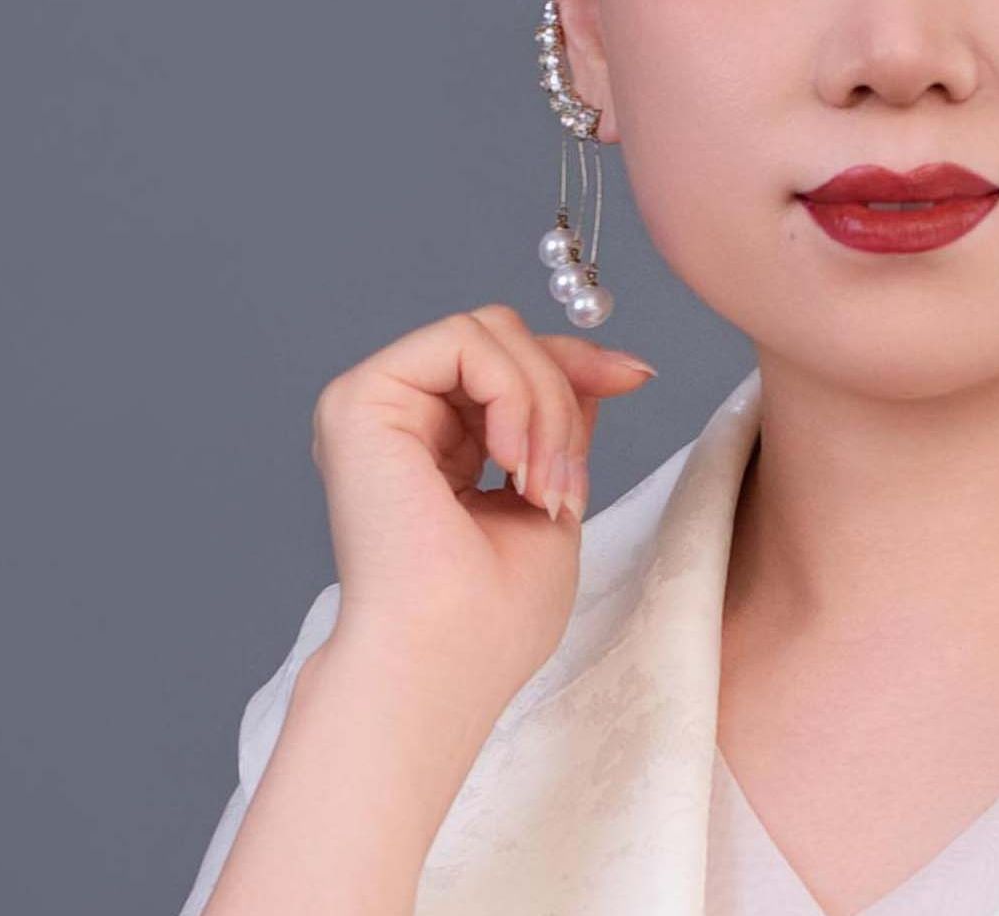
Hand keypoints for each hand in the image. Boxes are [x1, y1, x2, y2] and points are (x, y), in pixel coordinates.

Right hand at [306, 302, 658, 696]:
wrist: (442, 666)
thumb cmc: (493, 617)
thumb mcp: (551, 496)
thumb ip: (561, 422)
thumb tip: (601, 362)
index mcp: (434, 446)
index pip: (511, 366)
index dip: (578, 362)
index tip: (639, 376)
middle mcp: (399, 420)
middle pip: (507, 338)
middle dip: (565, 394)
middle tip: (565, 485)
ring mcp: (375, 406)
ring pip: (492, 332)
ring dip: (545, 402)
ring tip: (541, 486)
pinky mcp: (359, 400)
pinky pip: (463, 339)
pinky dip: (511, 390)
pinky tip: (510, 462)